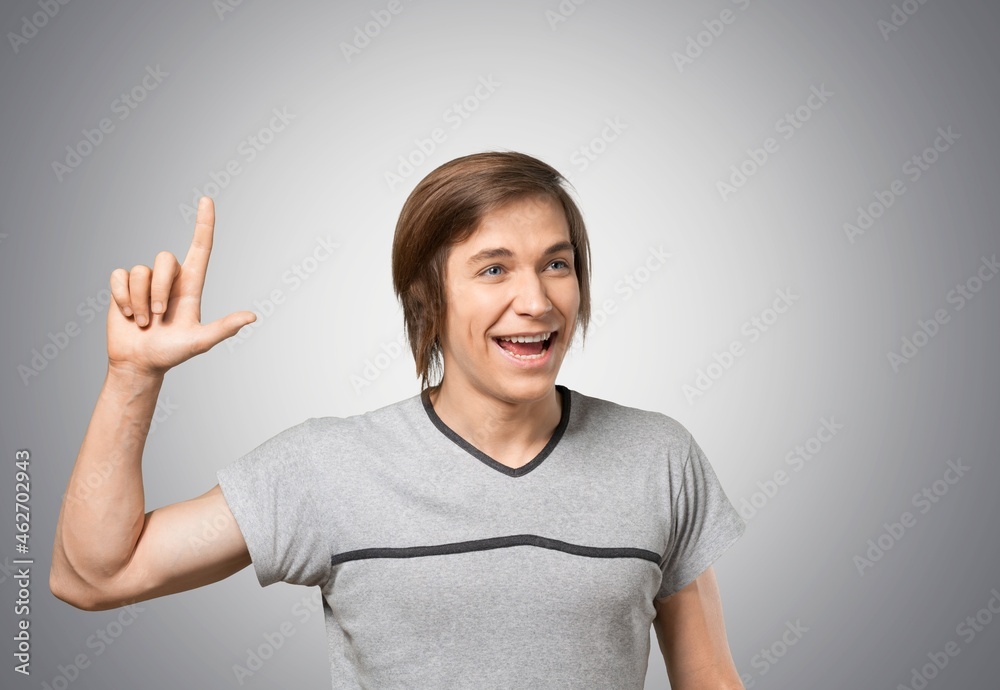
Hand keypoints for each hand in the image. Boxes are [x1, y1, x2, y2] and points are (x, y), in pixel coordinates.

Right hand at [107, 197, 255, 376]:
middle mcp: (169, 279)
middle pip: (165, 259)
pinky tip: (126, 314)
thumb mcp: (200, 342)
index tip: (206, 199)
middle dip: (159, 289)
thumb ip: (224, 328)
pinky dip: (121, 297)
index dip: (204, 224)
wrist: (139, 364)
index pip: (201, 248)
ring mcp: (145, 282)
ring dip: (140, 301)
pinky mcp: (123, 286)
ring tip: (144, 322)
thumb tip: (251, 316)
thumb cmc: (171, 353)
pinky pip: (118, 276)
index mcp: (191, 286)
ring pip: (140, 271)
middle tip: (158, 318)